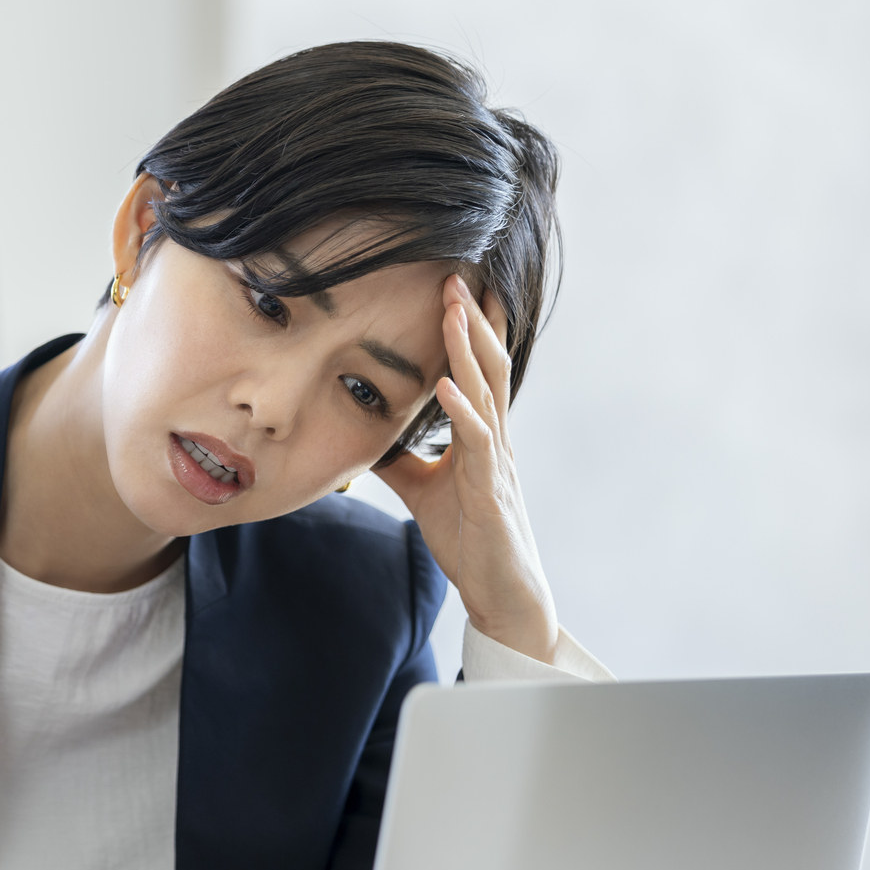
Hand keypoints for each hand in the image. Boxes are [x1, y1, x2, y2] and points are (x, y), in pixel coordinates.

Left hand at [378, 276, 559, 664]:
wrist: (502, 593)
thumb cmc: (472, 540)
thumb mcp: (424, 492)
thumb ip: (400, 461)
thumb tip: (366, 436)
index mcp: (482, 437)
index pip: (479, 370)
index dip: (472, 328)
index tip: (458, 286)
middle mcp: (495, 441)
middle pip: (487, 367)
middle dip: (471, 321)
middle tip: (454, 276)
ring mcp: (496, 465)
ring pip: (485, 395)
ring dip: (467, 352)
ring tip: (452, 312)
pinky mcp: (490, 495)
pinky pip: (477, 446)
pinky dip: (463, 414)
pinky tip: (447, 389)